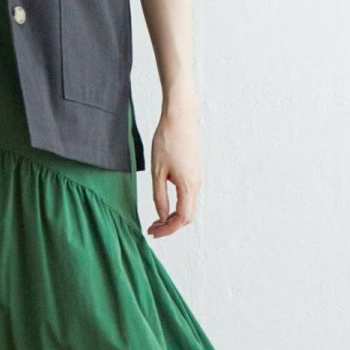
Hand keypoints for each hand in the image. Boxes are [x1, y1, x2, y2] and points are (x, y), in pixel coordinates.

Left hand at [146, 100, 202, 238]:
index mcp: (188, 185)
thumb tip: (161, 216)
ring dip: (174, 216)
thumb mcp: (157, 171)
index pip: (182, 218)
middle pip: (188, 216)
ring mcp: (198, 178)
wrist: (180, 118)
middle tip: (152, 228)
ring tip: (156, 219)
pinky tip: (164, 204)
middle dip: (171, 226)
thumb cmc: (166, 141)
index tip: (152, 232)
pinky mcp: (195, 172)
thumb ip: (159, 196)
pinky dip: (178, 206)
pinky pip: (189, 197)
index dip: (168, 229)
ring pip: (189, 207)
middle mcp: (197, 184)